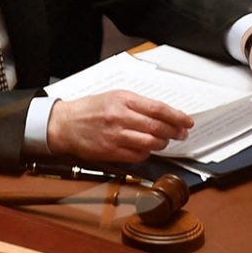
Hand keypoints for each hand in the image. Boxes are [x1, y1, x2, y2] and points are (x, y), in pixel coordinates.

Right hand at [46, 90, 192, 162]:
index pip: (158, 109)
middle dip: (174, 132)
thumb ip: (137, 104)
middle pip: (157, 127)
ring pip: (149, 143)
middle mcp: (119, 117)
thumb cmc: (89, 109)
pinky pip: (137, 156)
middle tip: (181, 133)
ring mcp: (115, 136)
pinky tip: (147, 149)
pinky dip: (146, 153)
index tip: (187, 121)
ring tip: (165, 141)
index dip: (176, 116)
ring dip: (162, 143)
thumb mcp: (113, 97)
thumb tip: (162, 114)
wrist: (64, 124)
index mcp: (122, 100)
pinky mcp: (111, 151)